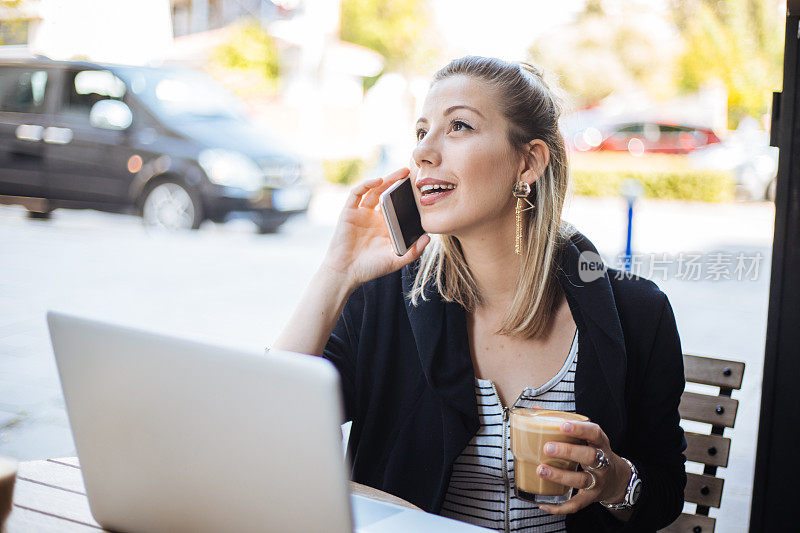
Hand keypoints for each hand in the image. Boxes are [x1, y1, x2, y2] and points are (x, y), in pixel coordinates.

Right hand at [320, 168, 429, 287]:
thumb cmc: (370, 268)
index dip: (407, 195)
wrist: (346, 273)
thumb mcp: (396, 260)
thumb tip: (429, 238)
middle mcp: (374, 216)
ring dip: (386, 179)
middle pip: (387, 193)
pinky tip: (378, 181)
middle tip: (412, 172)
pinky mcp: (349, 212)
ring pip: (374, 190)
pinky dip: (367, 184)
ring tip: (400, 173)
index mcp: (386, 226)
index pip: (398, 205)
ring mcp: (361, 213)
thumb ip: (413, 252)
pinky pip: (357, 193)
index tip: (421, 188)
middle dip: (398, 182)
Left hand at [536, 421, 631, 514]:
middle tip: (547, 447)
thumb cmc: (594, 452)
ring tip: (541, 470)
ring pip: (581, 480)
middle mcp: (602, 462)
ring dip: (560, 476)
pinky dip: (559, 507)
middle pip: (590, 457)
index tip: (563, 425)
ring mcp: (597, 481)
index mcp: (600, 443)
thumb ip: (564, 424)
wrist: (617, 480)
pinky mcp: (591, 497)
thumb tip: (535, 410)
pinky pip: (576, 504)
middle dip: (568, 452)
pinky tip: (543, 504)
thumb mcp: (587, 437)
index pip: (594, 433)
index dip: (580, 429)